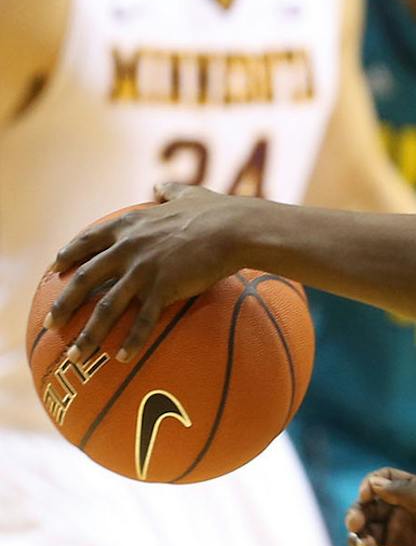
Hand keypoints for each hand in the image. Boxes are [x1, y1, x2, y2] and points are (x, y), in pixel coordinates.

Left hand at [46, 185, 249, 362]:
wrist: (236, 228)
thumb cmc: (218, 211)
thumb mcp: (187, 194)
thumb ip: (169, 191)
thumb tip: (160, 187)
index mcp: (129, 225)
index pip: (88, 241)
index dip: (69, 255)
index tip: (55, 268)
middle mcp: (128, 248)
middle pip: (85, 279)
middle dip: (64, 305)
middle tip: (50, 324)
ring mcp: (142, 270)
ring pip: (106, 307)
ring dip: (88, 334)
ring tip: (75, 355)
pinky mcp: (163, 288)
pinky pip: (143, 320)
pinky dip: (131, 341)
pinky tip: (122, 358)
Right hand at [345, 468, 415, 545]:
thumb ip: (402, 492)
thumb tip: (373, 483)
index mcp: (415, 494)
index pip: (381, 482)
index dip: (369, 485)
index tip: (367, 496)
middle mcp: (404, 516)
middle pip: (366, 509)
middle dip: (355, 515)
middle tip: (356, 524)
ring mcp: (402, 541)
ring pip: (365, 536)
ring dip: (358, 539)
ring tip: (367, 545)